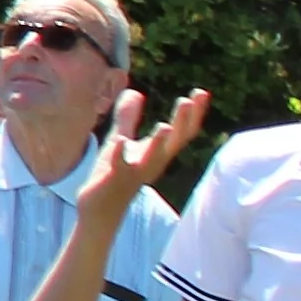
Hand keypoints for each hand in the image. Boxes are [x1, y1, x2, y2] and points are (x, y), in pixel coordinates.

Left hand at [86, 85, 209, 205]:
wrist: (99, 208)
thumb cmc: (114, 173)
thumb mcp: (121, 139)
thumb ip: (127, 117)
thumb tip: (135, 92)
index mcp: (157, 152)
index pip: (182, 132)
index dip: (194, 114)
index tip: (202, 92)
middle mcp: (152, 163)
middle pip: (174, 142)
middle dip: (183, 122)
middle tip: (189, 100)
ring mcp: (135, 172)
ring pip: (152, 158)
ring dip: (159, 143)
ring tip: (165, 126)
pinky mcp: (114, 179)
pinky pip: (119, 167)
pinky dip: (120, 155)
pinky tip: (121, 141)